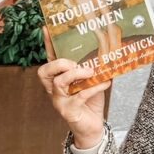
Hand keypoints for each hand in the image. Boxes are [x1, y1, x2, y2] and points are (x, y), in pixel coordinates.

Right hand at [38, 29, 109, 143]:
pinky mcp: (69, 111)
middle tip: (76, 62)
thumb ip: (93, 65)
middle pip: (45, 71)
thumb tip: (107, 47)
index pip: (50, 58)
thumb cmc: (90, 99)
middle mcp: (54, 89)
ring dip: (76, 74)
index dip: (47, 44)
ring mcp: (59, 101)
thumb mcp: (91, 79)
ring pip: (60, 83)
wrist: (92, 126)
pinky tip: (105, 83)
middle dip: (60, 63)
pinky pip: (80, 96)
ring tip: (91, 71)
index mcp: (57, 77)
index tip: (47, 28)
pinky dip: (95, 87)